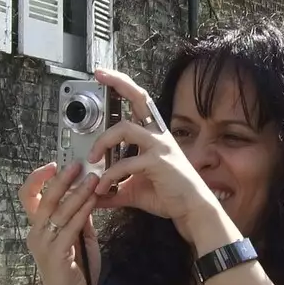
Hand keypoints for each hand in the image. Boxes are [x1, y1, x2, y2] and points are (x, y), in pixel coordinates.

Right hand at [19, 162, 101, 284]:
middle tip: (78, 165)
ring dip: (78, 192)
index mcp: (37, 229)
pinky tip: (93, 201)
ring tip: (93, 179)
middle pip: (44, 198)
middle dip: (61, 179)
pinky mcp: (56, 255)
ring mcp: (44, 245)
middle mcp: (36, 234)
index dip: (37, 178)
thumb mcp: (79, 240)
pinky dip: (83, 211)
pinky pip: (70, 227)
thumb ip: (79, 219)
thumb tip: (86, 195)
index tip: (53, 164)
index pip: (28, 196)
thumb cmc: (75, 273)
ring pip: (59, 210)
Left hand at [87, 69, 230, 245]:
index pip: (139, 103)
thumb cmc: (168, 195)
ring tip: (92, 159)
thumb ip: (113, 188)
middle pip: (139, 98)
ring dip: (102, 142)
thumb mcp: (133, 190)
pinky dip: (109, 175)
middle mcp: (158, 135)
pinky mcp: (158, 162)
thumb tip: (93, 192)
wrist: (191, 209)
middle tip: (98, 75)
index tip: (104, 75)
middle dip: (118, 83)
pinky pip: (126, 162)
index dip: (122, 85)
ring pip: (124, 128)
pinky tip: (103, 187)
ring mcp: (159, 146)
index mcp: (153, 136)